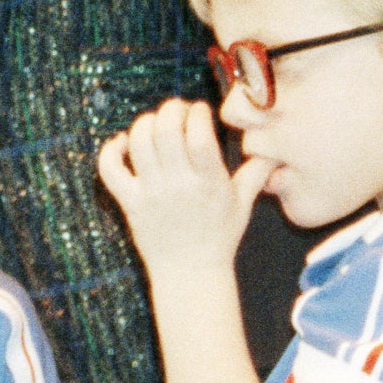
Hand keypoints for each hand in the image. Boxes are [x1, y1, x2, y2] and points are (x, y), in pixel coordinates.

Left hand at [96, 99, 271, 281]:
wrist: (190, 273)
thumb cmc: (218, 237)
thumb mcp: (243, 204)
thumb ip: (256, 173)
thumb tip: (272, 150)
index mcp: (208, 182)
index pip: (199, 136)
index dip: (197, 113)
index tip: (200, 110)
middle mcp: (178, 185)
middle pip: (165, 130)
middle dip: (171, 109)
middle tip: (178, 111)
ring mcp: (151, 193)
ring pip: (138, 141)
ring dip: (146, 122)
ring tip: (157, 124)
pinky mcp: (130, 202)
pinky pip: (110, 169)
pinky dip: (111, 149)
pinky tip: (124, 143)